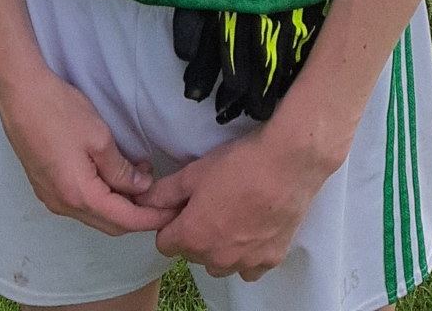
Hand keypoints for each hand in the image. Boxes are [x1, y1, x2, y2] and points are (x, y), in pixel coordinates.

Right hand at [0, 58, 180, 238]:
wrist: (19, 94)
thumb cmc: (57, 111)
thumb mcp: (99, 138)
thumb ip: (121, 170)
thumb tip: (139, 188)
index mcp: (79, 195)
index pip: (125, 221)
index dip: (152, 217)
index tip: (172, 210)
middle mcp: (63, 205)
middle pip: (110, 224)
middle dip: (138, 214)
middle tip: (161, 195)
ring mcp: (52, 197)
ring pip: (95, 214)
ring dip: (120, 203)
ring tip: (141, 177)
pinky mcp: (46, 186)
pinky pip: (81, 203)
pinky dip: (102, 197)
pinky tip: (114, 175)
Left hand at [144, 125, 334, 278]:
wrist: (287, 163)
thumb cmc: (240, 164)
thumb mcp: (194, 172)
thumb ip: (165, 192)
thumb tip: (144, 201)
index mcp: (193, 237)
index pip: (165, 244)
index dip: (171, 223)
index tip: (183, 208)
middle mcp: (217, 258)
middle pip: (194, 254)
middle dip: (196, 233)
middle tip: (211, 203)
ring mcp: (245, 262)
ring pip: (221, 263)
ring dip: (221, 247)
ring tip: (233, 213)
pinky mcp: (270, 260)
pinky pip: (249, 267)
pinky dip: (248, 254)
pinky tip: (253, 227)